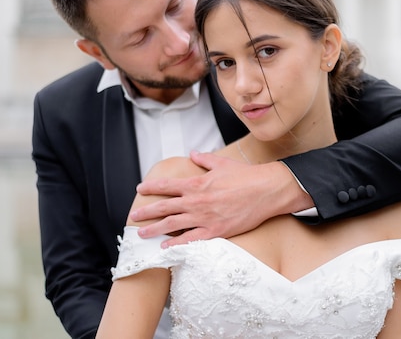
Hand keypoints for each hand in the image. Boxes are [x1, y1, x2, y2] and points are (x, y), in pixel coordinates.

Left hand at [131, 151, 312, 246]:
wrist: (266, 191)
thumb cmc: (246, 176)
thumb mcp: (223, 163)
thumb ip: (205, 159)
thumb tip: (194, 153)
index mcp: (197, 183)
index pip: (167, 186)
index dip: (152, 187)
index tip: (140, 189)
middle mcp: (196, 201)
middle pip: (164, 207)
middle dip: (146, 212)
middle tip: (134, 216)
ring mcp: (204, 218)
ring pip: (172, 225)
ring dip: (154, 230)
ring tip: (142, 234)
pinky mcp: (215, 231)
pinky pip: (190, 240)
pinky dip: (175, 244)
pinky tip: (165, 248)